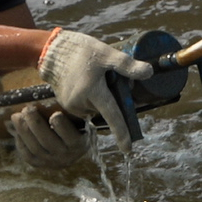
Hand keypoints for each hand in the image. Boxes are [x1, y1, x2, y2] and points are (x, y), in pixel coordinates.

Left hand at [8, 105, 90, 168]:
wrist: (72, 149)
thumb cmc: (74, 125)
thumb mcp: (77, 119)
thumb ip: (69, 109)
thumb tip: (56, 87)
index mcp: (79, 144)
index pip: (70, 135)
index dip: (60, 125)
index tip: (55, 114)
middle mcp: (66, 156)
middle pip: (47, 140)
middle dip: (35, 123)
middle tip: (28, 109)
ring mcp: (52, 162)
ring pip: (35, 148)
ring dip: (23, 130)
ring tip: (17, 116)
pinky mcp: (40, 164)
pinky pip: (27, 155)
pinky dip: (20, 141)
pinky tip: (18, 130)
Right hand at [37, 28, 153, 151]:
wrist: (52, 51)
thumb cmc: (80, 51)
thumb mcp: (105, 53)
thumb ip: (126, 65)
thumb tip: (149, 72)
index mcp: (93, 91)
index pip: (112, 116)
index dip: (121, 133)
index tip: (127, 150)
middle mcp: (81, 102)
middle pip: (106, 109)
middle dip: (112, 99)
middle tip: (108, 77)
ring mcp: (72, 105)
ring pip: (96, 107)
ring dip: (100, 98)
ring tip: (93, 77)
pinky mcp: (65, 104)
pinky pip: (85, 105)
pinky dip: (90, 98)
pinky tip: (85, 82)